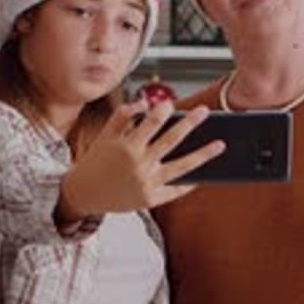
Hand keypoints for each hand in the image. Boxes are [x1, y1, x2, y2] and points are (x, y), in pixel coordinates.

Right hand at [58, 100, 223, 221]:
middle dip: (190, 124)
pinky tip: (203, 174)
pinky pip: (175, 191)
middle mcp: (138, 165)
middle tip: (205, 111)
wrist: (83, 194)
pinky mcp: (150, 200)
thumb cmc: (96, 161)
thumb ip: (123, 116)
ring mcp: (146, 184)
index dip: (163, 110)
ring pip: (182, 167)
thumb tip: (145, 103)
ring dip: (203, 155)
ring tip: (220, 144)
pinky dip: (190, 183)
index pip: (151, 122)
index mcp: (126, 146)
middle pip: (172, 140)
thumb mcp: (105, 135)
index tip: (171, 103)